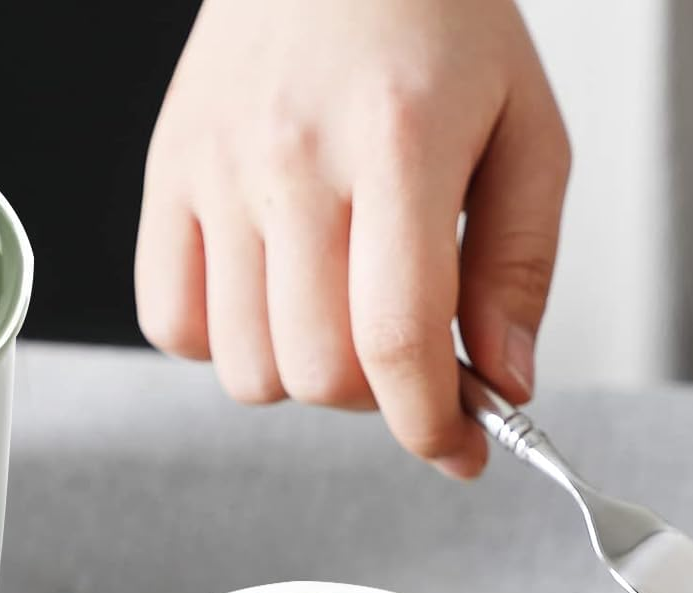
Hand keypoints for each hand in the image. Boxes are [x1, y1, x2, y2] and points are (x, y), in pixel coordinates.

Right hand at [135, 0, 568, 477]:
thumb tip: (506, 382)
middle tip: (411, 356)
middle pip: (320, 372)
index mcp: (395, 139)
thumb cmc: (436, 21)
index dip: (432, 426)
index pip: (397, 340)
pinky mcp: (165, 173)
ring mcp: (214, 166)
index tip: (461, 450)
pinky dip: (226, 344)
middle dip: (382, 399)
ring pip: (246, 369)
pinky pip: (171, 326)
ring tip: (345, 315)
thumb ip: (521, 266)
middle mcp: (289, 155)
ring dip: (308, 376)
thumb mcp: (527, 132)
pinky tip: (278, 299)